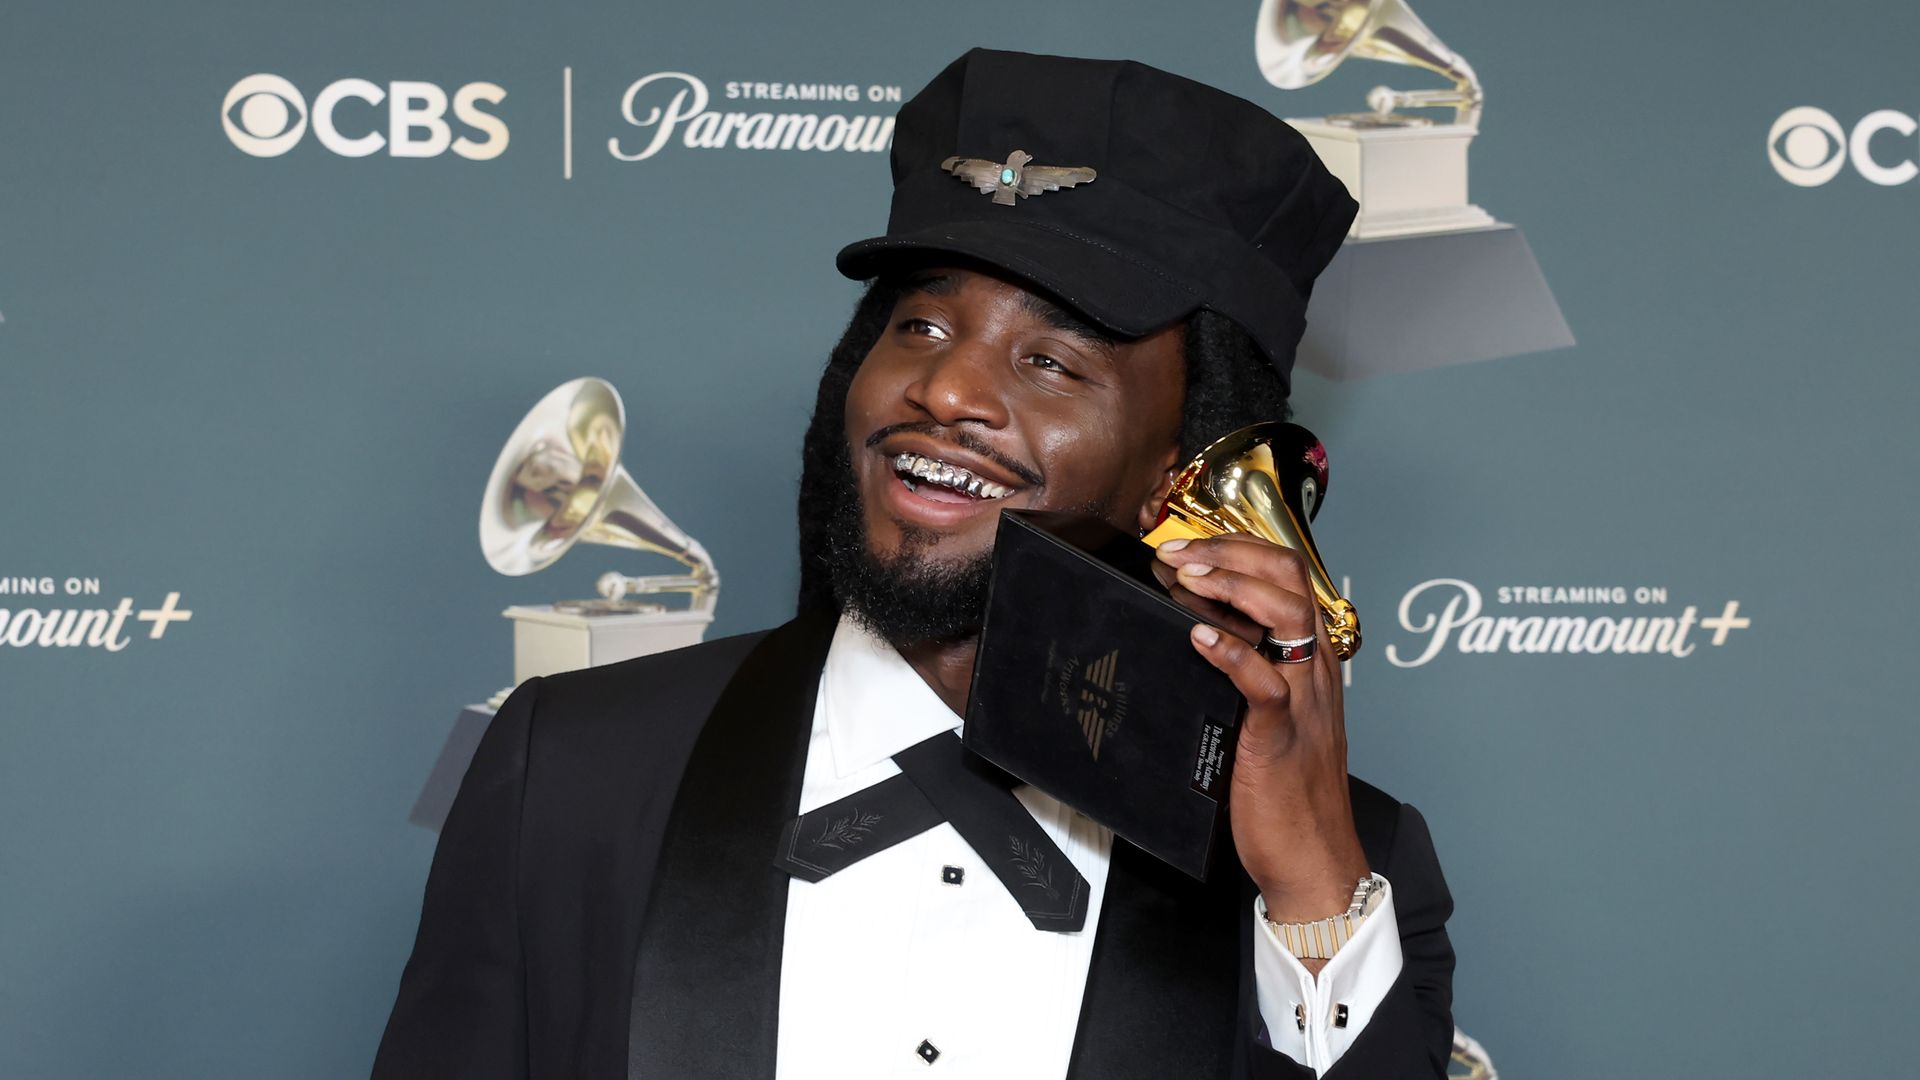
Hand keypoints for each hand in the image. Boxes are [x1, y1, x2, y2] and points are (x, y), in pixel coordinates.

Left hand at [1153, 534, 1368, 925]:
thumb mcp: (1268, 716)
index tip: (1190, 543)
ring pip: (1286, 613)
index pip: (1288, 575)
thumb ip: (1245, 673)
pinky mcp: (1282, 733)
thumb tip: (1197, 634)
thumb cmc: (1285, 793)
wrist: (1313, 858)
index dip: (1238, 547)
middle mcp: (1314, 669)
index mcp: (1311, 660)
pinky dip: (1231, 652)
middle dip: (1230, 550)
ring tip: (1187, 577)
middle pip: (1290, 577)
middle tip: (1177, 550)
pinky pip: (1265, 681)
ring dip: (1231, 584)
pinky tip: (1198, 636)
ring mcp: (1303, 698)